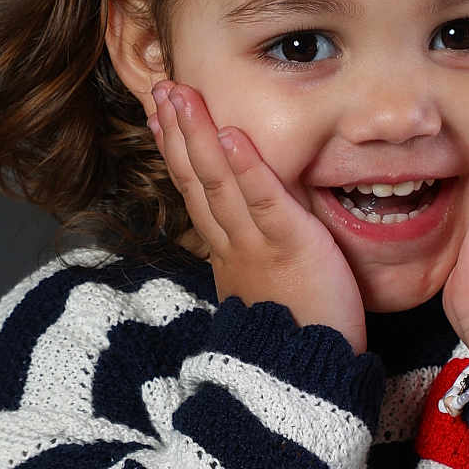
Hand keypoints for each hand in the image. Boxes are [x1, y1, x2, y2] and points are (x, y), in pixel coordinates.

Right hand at [148, 82, 368, 355]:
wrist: (306, 379)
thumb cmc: (298, 337)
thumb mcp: (268, 288)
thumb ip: (260, 254)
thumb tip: (258, 228)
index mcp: (229, 253)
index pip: (197, 192)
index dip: (178, 152)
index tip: (162, 116)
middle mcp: (233, 245)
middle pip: (198, 180)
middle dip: (177, 132)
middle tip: (162, 89)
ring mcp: (256, 245)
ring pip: (218, 183)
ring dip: (198, 135)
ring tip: (182, 95)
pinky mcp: (290, 247)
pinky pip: (263, 202)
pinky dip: (245, 167)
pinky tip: (230, 134)